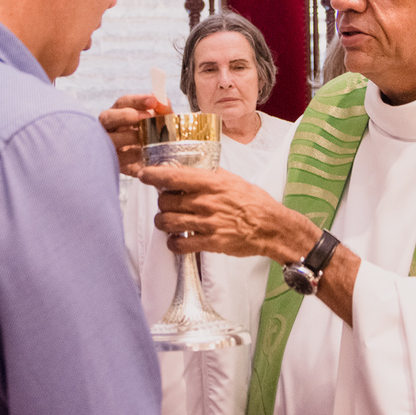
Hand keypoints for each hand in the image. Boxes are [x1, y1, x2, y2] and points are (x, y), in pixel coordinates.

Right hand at [98, 94, 157, 176]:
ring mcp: (109, 145)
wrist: (162, 161)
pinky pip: (118, 158)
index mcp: (120, 113)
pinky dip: (131, 156)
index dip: (137, 100)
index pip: (123, 102)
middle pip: (107, 117)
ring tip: (145, 137)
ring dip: (127, 136)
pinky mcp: (115, 163)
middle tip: (146, 117)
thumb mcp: (163, 122)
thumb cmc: (158, 136)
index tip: (153, 100)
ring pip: (109, 138)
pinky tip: (144, 154)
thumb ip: (163, 111)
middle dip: (125, 115)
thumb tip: (163, 101)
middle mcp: (110, 127)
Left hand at [138, 163, 317, 263]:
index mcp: (211, 183)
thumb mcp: (233, 180)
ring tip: (169, 221)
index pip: (174, 176)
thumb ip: (210, 175)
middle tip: (168, 203)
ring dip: (163, 222)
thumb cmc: (254, 201)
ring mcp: (206, 224)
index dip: (153, 175)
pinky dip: (173, 243)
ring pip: (167, 222)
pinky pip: (179, 245)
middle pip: (165, 201)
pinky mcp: (210, 243)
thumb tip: (191, 169)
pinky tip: (177, 240)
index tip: (143, 174)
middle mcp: (205, 202)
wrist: (272, 227)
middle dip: (162, 202)